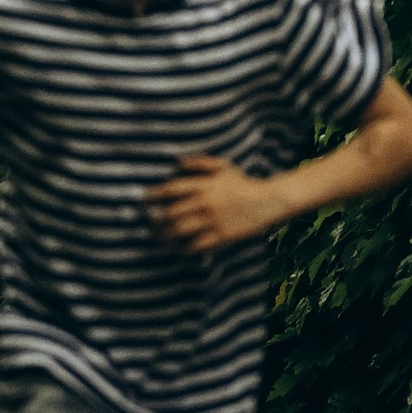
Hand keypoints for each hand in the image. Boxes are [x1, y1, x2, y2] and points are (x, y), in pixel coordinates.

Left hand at [145, 149, 283, 252]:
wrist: (267, 201)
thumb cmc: (243, 183)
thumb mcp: (223, 167)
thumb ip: (200, 163)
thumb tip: (177, 161)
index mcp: (204, 185)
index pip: (172, 189)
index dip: (155, 194)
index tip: (144, 199)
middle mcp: (205, 203)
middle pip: (172, 213)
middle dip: (157, 220)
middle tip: (150, 223)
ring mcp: (212, 220)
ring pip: (181, 231)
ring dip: (167, 236)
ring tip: (161, 239)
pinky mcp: (221, 236)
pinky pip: (198, 245)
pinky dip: (186, 249)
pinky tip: (181, 251)